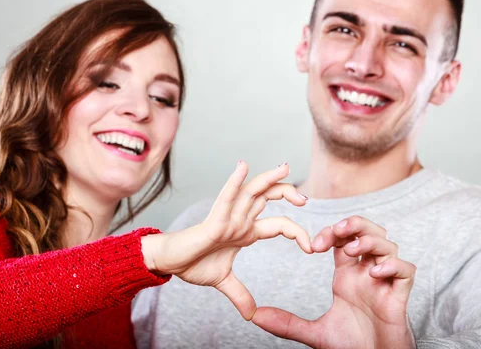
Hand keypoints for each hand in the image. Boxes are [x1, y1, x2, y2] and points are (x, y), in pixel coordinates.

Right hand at [141, 161, 311, 319]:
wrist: (170, 262)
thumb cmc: (193, 263)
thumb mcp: (224, 281)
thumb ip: (240, 294)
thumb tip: (251, 314)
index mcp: (246, 231)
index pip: (279, 224)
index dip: (296, 231)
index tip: (310, 248)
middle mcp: (240, 220)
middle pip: (268, 198)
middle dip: (287, 193)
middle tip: (304, 199)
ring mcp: (228, 217)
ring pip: (251, 192)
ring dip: (268, 179)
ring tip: (284, 168)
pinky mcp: (213, 221)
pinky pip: (226, 198)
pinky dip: (235, 182)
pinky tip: (242, 167)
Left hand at [252, 216, 415, 348]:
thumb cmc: (352, 346)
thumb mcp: (315, 333)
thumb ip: (287, 323)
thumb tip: (255, 316)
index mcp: (348, 276)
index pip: (343, 239)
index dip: (332, 233)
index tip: (315, 246)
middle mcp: (367, 274)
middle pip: (367, 232)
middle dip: (354, 225)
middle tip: (338, 232)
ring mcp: (385, 282)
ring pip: (387, 245)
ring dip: (371, 241)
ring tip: (353, 252)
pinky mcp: (400, 296)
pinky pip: (406, 269)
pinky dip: (393, 265)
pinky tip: (376, 272)